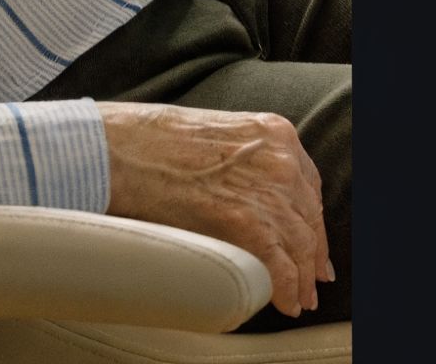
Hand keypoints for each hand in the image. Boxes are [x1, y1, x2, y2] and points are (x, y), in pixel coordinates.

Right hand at [99, 101, 334, 317]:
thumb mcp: (217, 134)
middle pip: (309, 216)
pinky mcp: (247, 221)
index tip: (312, 241)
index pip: (307, 185)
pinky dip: (287, 289)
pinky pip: (280, 265)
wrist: (120, 148)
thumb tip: (250, 198)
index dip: (311, 219)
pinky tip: (286, 302)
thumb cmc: (152, 140)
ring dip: (303, 277)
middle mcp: (280, 158)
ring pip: (301, 244)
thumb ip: (246, 160)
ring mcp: (267, 190)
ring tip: (301, 298)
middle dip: (312, 252)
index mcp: (274, 132)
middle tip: (314, 278)